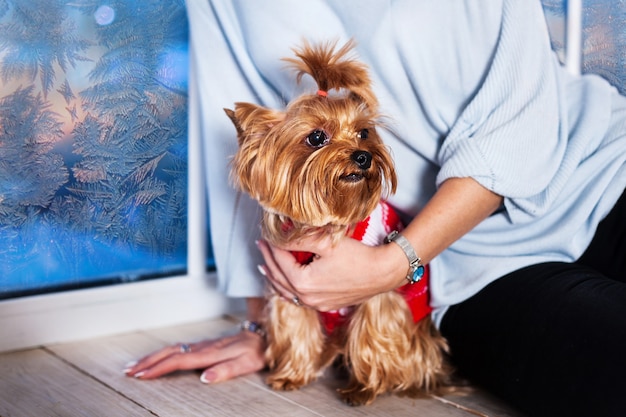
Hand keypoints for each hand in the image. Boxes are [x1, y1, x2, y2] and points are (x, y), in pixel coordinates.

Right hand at [123, 331, 265, 383]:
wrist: (263, 333)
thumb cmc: (256, 351)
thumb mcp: (246, 363)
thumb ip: (226, 370)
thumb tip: (205, 379)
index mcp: (210, 354)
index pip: (179, 361)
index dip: (159, 368)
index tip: (142, 375)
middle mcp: (202, 347)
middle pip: (169, 353)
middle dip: (148, 362)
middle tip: (128, 372)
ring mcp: (202, 344)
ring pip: (171, 349)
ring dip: (152, 357)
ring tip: (134, 366)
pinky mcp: (203, 345)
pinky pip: (177, 348)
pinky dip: (162, 354)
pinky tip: (156, 358)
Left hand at [257, 235, 405, 310]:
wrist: (383, 273)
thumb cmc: (358, 256)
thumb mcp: (326, 243)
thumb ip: (300, 239)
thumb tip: (279, 233)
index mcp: (303, 283)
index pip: (280, 262)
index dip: (271, 247)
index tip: (264, 236)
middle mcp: (307, 298)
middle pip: (279, 278)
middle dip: (268, 261)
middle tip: (261, 246)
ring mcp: (316, 304)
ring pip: (286, 291)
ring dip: (274, 277)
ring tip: (265, 266)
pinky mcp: (326, 305)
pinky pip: (299, 298)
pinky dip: (288, 288)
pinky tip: (287, 283)